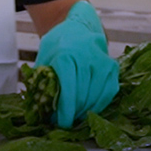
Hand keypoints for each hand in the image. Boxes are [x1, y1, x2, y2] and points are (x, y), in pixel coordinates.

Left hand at [35, 1, 118, 128]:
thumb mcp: (44, 57)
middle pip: (82, 96)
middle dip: (73, 113)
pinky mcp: (112, 67)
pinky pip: (108, 93)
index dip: (65, 110)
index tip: (60, 123)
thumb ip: (41, 80)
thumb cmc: (58, 44)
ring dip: (85, 111)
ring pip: (96, 97)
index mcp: (66, 55)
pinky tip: (89, 109)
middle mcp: (86, 57)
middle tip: (66, 122)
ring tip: (75, 116)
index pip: (68, 90)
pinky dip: (99, 105)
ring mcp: (102, 62)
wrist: (78, 27)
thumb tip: (38, 107)